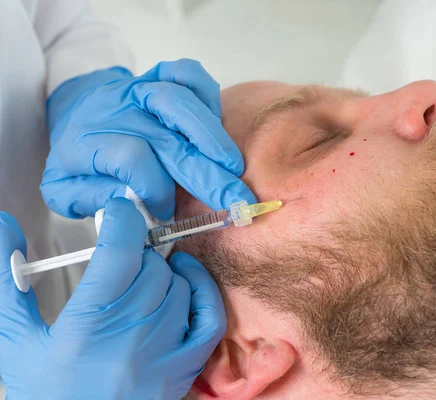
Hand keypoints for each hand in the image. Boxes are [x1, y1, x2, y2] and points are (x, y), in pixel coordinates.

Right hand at [0, 198, 225, 399]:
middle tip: (120, 257)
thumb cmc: (46, 395)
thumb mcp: (16, 342)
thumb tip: (5, 227)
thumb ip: (6, 284)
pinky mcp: (183, 370)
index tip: (117, 211)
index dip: (122, 219)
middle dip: (136, 252)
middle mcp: (132, 338)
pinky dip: (203, 291)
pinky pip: (209, 318)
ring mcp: (163, 355)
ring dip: (163, 272)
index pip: (120, 252)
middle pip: (152, 266)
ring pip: (179, 286)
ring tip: (140, 276)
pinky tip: (186, 280)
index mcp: (88, 327)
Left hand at [41, 59, 255, 220]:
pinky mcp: (157, 75)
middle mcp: (115, 111)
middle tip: (237, 202)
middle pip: (167, 140)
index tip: (166, 211)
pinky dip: (208, 94)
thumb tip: (129, 207)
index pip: (133, 160)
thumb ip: (91, 201)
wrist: (77, 112)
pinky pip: (187, 74)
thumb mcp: (66, 190)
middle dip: (208, 176)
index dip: (156, 188)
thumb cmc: (79, 158)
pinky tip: (219, 124)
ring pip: (179, 102)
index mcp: (87, 142)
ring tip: (234, 166)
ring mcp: (138, 88)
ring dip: (212, 137)